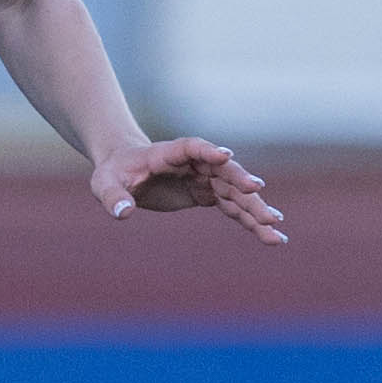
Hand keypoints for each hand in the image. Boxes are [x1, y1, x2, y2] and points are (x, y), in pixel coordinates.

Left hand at [96, 136, 286, 239]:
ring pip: (234, 193)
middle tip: (260, 195)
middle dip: (242, 184)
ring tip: (277, 228)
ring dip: (255, 209)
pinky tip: (269, 234)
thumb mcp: (103, 184)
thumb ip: (112, 197)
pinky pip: (232, 207)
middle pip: (223, 172)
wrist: (125, 170)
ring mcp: (204, 178)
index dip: (208, 150)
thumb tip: (122, 213)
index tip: (226, 156)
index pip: (192, 148)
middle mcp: (193, 163)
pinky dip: (249, 221)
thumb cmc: (113, 173)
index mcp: (168, 153)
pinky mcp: (207, 193)